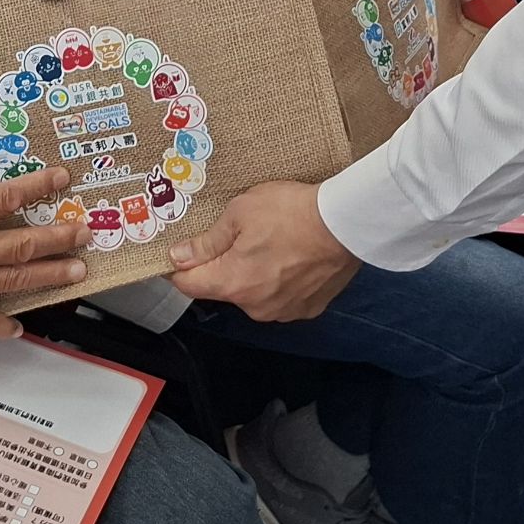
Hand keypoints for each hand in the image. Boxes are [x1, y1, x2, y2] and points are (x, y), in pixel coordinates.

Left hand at [168, 180, 357, 321]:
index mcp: (233, 283)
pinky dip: (280, 280)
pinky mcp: (307, 308)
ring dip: (254, 273)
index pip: (188, 285)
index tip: (180, 254)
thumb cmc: (292, 213)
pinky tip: (291, 256)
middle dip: (224, 264)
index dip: (179, 268)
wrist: (345, 223)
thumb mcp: (240, 213)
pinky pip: (281, 296)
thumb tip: (179, 257)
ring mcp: (283, 310)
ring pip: (253, 293)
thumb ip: (207, 241)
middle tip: (238, 234)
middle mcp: (255, 306)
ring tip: (271, 242)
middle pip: (223, 287)